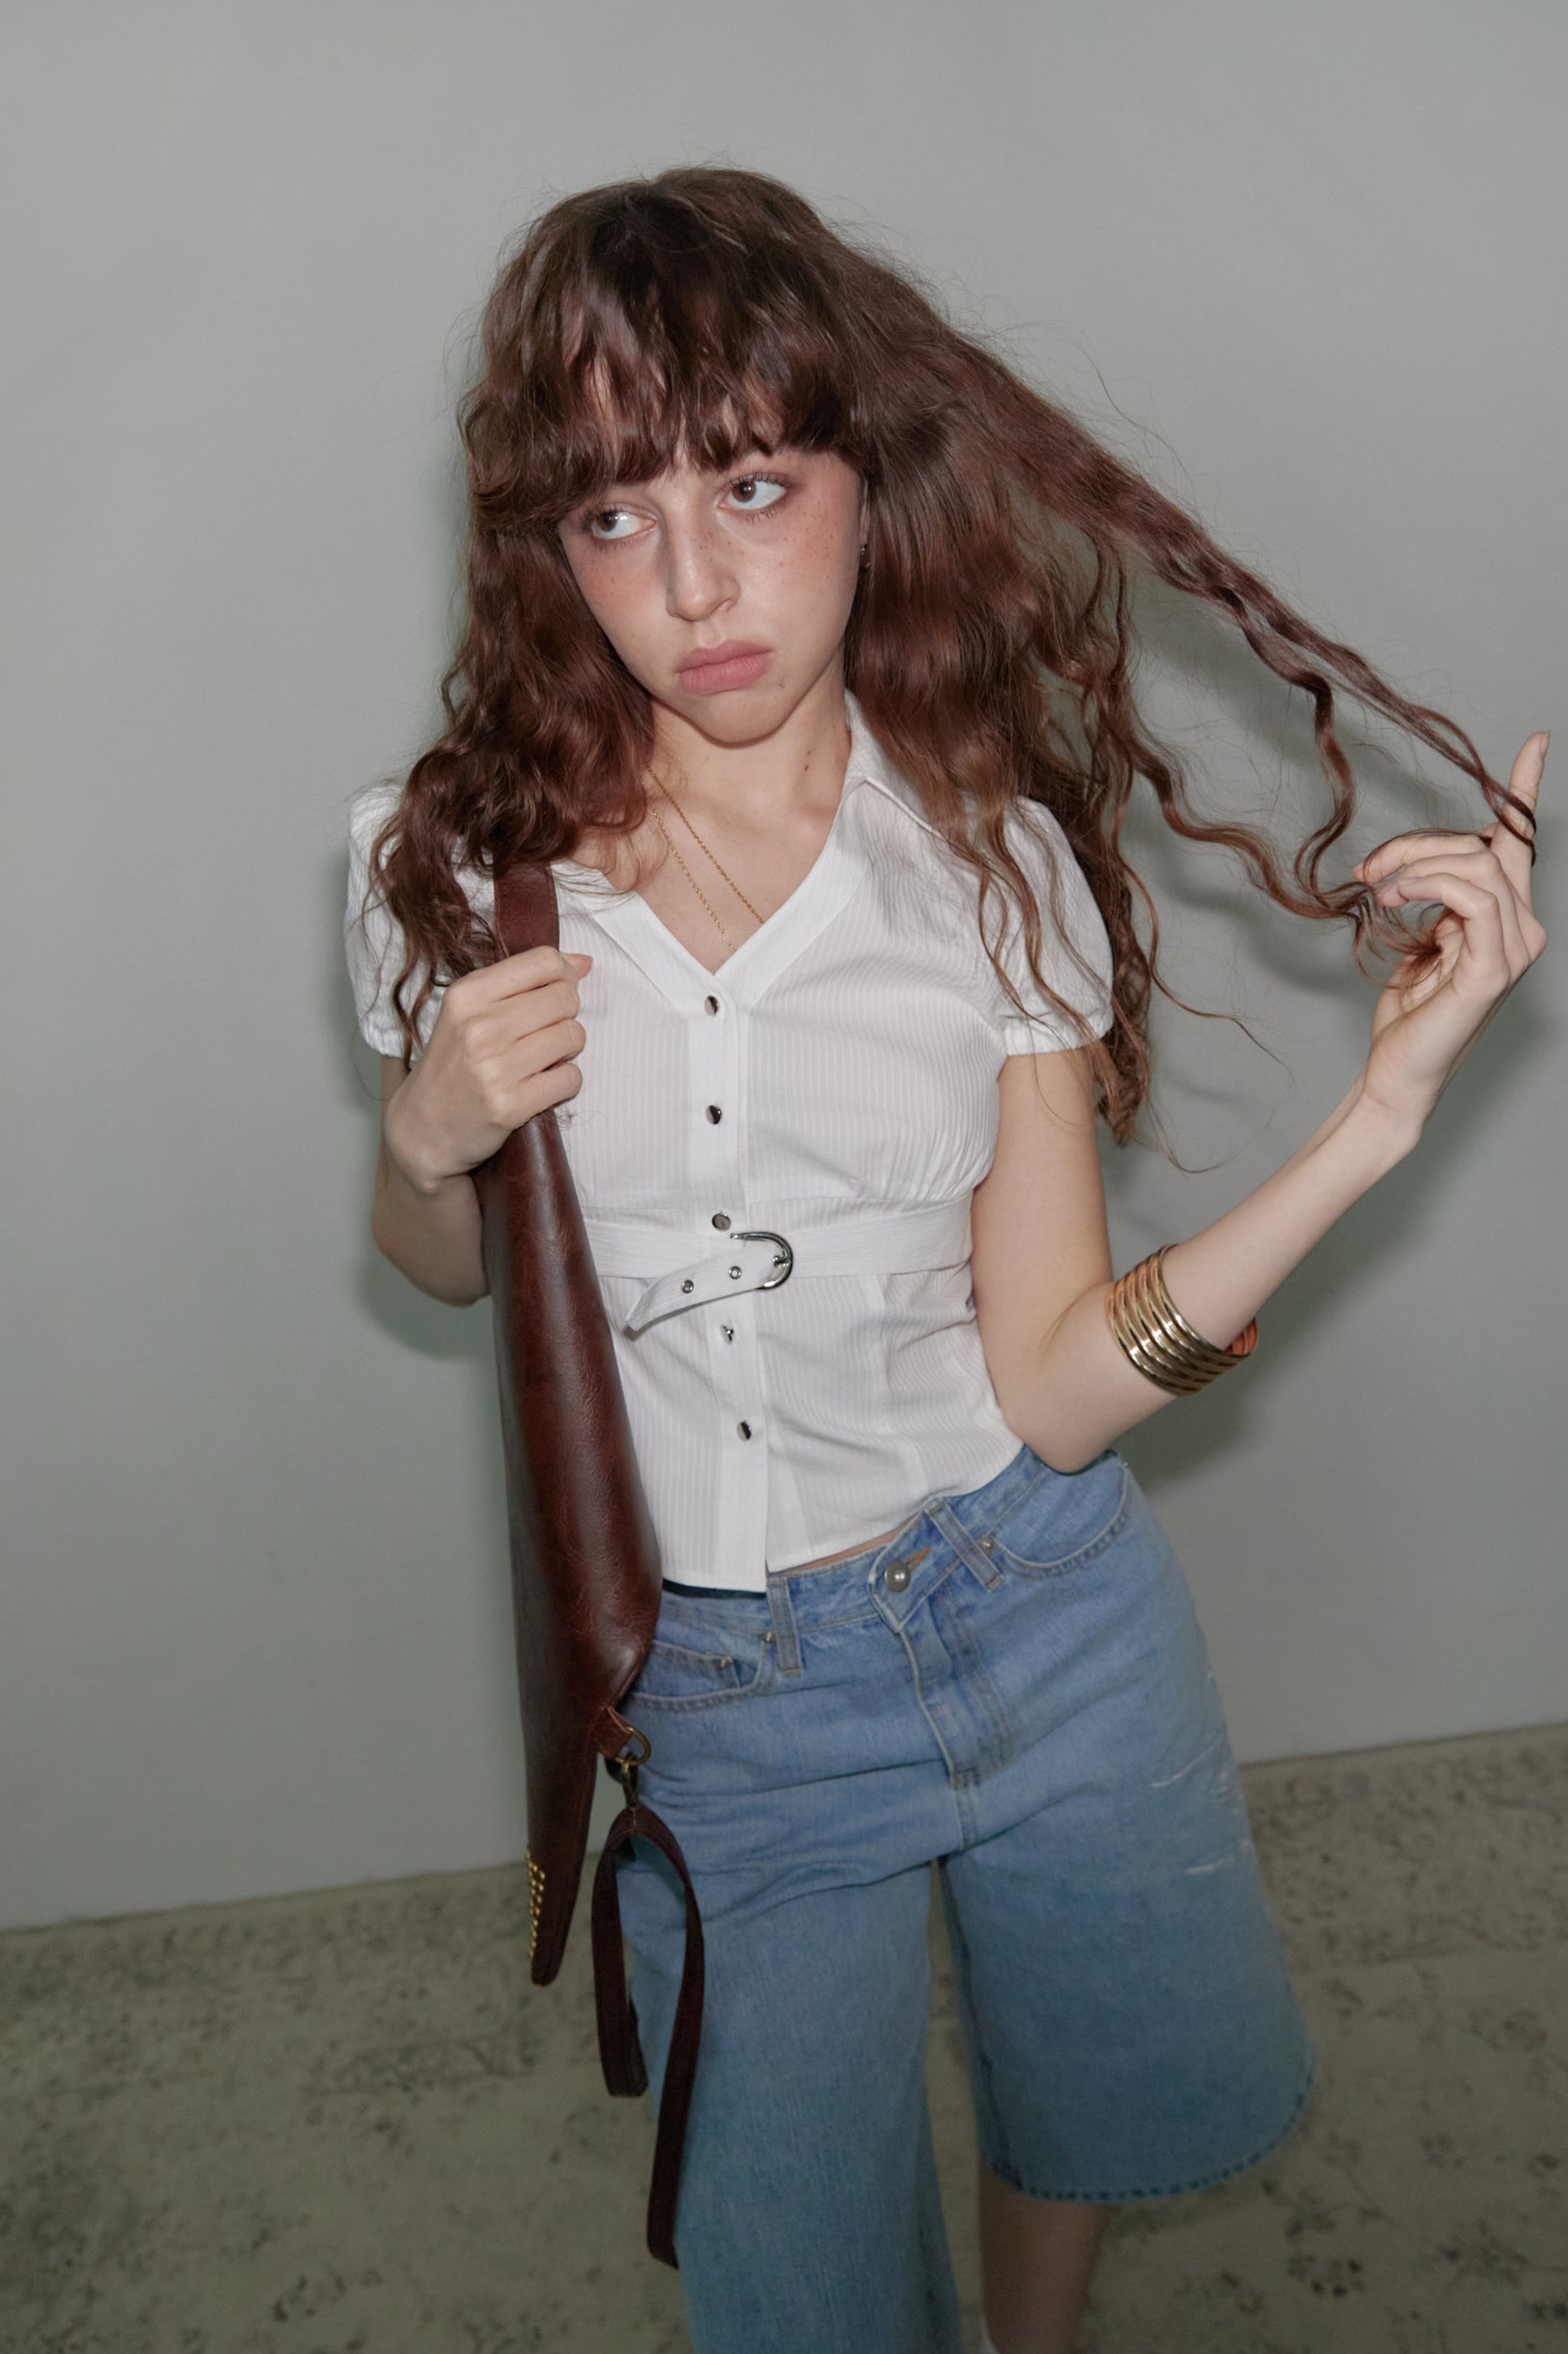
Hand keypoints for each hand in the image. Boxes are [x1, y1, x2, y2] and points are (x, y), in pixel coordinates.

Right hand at [384, 945, 594, 1192]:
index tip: (558, 990)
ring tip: (543, 1058)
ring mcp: (495, 1068)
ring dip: (568, 1049)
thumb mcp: (468, 1012)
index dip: (564, 974)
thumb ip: (521, 981)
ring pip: (573, 1036)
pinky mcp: (511, 1106)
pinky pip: (571, 1078)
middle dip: (566, 1015)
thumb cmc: (452, 1064)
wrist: (422, 1127)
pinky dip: (565, 1081)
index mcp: (466, 995)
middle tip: (545, 1032)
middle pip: (564, 998)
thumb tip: (584, 962)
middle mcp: (479, 1028)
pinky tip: (541, 1084)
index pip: (543, 961)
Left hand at [1352, 732, 1547, 1126]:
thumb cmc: (1410, 1009)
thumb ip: (1439, 895)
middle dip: (1417, 844)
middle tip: (1370, 870)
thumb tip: (1430, 857)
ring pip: (1474, 865)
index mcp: (1508, 916)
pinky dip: (1428, 886)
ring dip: (1416, 866)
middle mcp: (1523, 928)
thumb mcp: (1423, 936)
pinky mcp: (1492, 969)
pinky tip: (1395, 900)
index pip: (1520, 843)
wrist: (1399, 1069)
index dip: (1526, 791)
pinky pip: (1471, 897)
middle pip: (1481, 845)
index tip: (1536, 741)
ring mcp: (1514, 949)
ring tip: (1378, 891)